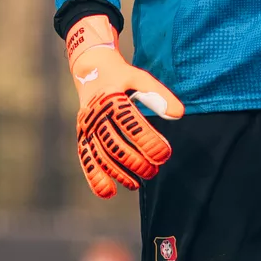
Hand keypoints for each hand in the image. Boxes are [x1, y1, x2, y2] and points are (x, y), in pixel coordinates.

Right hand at [67, 15, 183, 198]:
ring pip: (101, 156)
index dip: (148, 141)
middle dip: (135, 162)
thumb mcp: (141, 78)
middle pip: (115, 144)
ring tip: (137, 183)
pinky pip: (86, 159)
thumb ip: (160, 95)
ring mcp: (86, 127)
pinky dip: (96, 178)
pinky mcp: (82, 136)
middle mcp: (96, 114)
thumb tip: (179, 115)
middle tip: (153, 171)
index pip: (132, 124)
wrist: (91, 69)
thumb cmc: (122, 76)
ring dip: (119, 173)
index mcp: (112, 98)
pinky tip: (110, 192)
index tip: (164, 155)